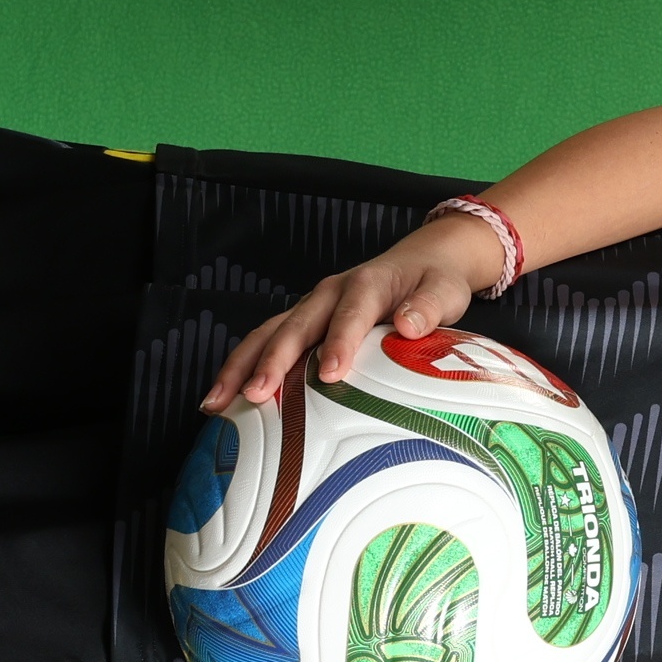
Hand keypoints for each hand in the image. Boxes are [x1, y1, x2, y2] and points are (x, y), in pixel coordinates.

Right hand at [201, 215, 499, 412]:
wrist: (420, 260)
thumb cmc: (433, 282)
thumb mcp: (444, 290)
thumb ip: (428, 307)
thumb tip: (408, 324)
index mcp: (366, 285)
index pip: (350, 315)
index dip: (338, 343)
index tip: (330, 375)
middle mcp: (330, 293)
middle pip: (294, 326)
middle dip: (272, 361)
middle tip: (254, 394)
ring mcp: (312, 307)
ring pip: (269, 333)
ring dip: (242, 365)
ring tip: (217, 400)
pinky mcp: (304, 320)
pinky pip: (268, 341)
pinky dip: (245, 365)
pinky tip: (226, 396)